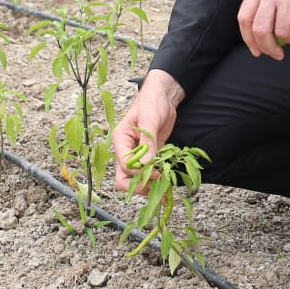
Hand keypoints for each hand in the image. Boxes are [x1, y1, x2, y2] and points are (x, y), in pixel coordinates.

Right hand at [112, 70, 184, 193]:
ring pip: (136, 180)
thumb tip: (146, 165)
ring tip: (166, 192)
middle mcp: (126, 150)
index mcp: (121, 140)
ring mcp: (137, 155)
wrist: (163, 96)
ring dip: (149, 187)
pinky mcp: (149, 156)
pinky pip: (149, 173)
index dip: (139, 173)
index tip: (156, 172)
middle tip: (158, 185)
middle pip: (124, 179)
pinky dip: (157, 181)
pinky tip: (168, 189)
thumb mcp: (150, 119)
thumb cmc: (152, 102)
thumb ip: (147, 142)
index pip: (124, 166)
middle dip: (140, 186)